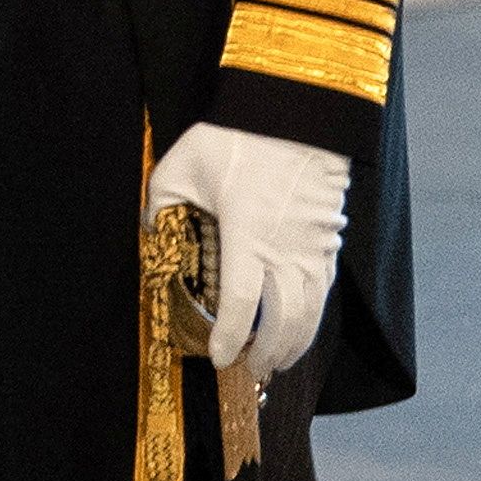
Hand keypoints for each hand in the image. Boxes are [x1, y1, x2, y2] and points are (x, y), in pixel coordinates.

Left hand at [147, 123, 350, 390]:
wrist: (297, 110)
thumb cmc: (236, 137)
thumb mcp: (179, 166)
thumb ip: (159, 206)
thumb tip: (152, 234)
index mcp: (246, 235)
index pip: (240, 302)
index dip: (229, 337)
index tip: (218, 358)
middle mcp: (285, 248)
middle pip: (283, 318)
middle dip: (267, 352)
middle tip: (248, 370)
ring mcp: (313, 245)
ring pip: (311, 310)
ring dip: (295, 342)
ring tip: (277, 362)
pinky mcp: (329, 238)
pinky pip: (325, 289)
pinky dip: (315, 316)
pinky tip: (302, 328)